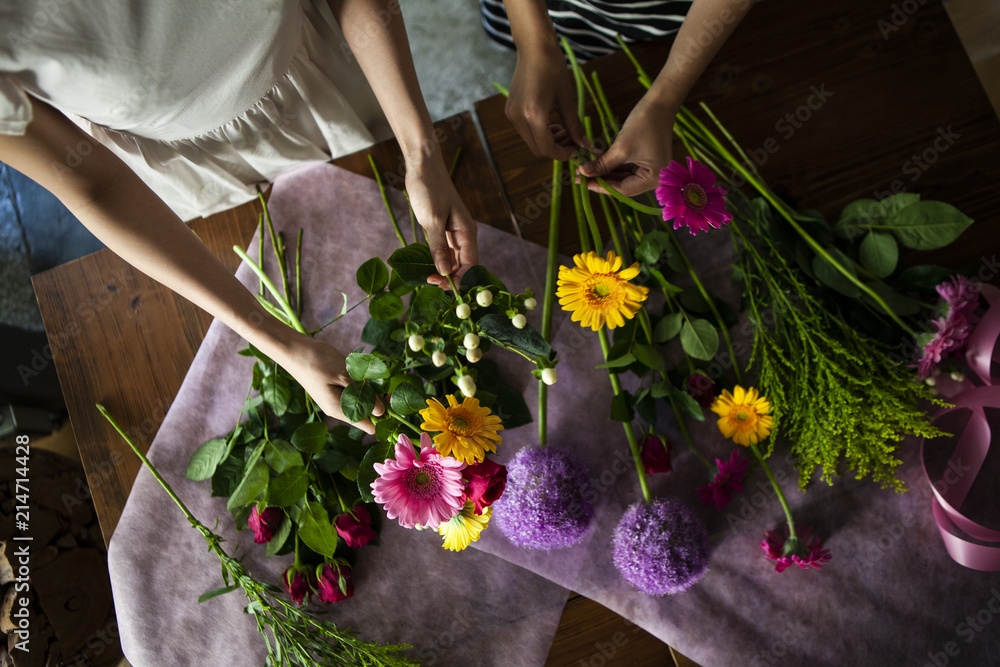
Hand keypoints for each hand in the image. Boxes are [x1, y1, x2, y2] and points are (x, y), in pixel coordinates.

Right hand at [280, 333, 384, 433]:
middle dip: (378, 400)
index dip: (384, 417)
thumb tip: (382, 412)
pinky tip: (357, 370)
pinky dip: (358, 383)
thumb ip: (364, 395)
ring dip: (367, 389)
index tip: (392, 400)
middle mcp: (337, 409)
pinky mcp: (331, 390)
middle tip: (382, 382)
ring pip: (359, 401)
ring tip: (367, 373)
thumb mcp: (345, 376)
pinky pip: (351, 392)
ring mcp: (333, 400)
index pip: (369, 426)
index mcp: (340, 410)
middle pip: (366, 414)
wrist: (292, 348)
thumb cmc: (317, 361)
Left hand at [404, 153, 477, 285]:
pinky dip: (439, 261)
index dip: (459, 279)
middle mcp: (464, 235)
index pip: (471, 265)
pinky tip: (429, 266)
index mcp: (467, 232)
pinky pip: (446, 252)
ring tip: (429, 277)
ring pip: (455, 260)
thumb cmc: (429, 189)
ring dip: (445, 271)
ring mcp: (454, 233)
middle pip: (464, 265)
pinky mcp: (443, 230)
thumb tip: (445, 272)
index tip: (440, 284)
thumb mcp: (432, 220)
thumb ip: (439, 247)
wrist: (423, 167)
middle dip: (452, 278)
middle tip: (431, 282)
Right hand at [506, 43, 587, 160]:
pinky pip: (525, 131)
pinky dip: (539, 133)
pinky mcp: (510, 111)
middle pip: (537, 148)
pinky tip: (550, 123)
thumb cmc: (554, 69)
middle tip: (572, 141)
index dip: (562, 153)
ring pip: (531, 141)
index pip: (547, 148)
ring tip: (563, 130)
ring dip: (548, 142)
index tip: (576, 149)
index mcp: (533, 115)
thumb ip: (574, 125)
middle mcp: (518, 118)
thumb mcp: (567, 99)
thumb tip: (584, 145)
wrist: (534, 49)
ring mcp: (511, 115)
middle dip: (556, 149)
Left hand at [578, 92, 675, 195]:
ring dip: (604, 170)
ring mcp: (650, 170)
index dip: (601, 186)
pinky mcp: (645, 161)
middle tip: (580, 175)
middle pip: (622, 185)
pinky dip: (611, 163)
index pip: (622, 190)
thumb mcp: (621, 148)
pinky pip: (625, 167)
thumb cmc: (644, 124)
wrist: (660, 102)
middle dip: (601, 179)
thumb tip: (583, 174)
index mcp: (654, 179)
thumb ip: (602, 164)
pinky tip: (596, 157)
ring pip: (622, 176)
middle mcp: (655, 178)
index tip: (582, 182)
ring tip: (585, 165)